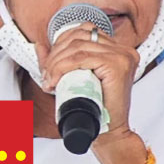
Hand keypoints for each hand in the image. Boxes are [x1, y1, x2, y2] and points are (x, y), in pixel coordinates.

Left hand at [37, 23, 146, 163]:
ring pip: (78, 46)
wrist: (108, 132)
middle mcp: (122, 49)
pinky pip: (83, 58)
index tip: (49, 65)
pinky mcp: (118, 65)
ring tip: (50, 80)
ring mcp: (122, 56)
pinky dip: (63, 67)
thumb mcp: (73, 78)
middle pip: (79, 37)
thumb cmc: (94, 108)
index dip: (61, 43)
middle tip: (47, 76)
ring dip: (56, 63)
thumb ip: (57, 61)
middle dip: (56, 55)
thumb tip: (40, 45)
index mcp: (116, 49)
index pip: (84, 30)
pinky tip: (55, 80)